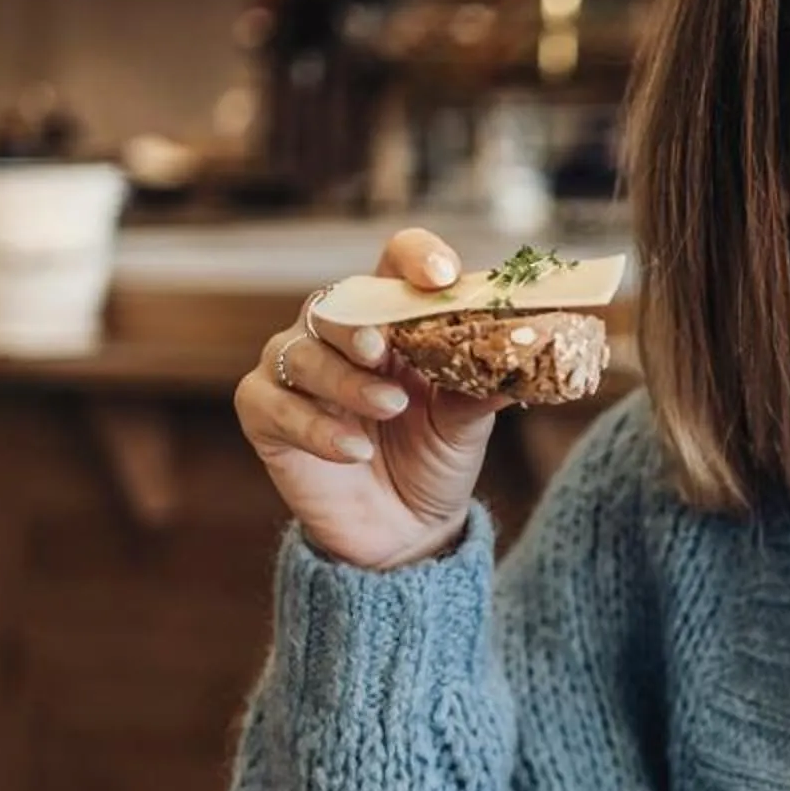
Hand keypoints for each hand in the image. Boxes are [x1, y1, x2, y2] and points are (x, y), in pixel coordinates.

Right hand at [236, 227, 505, 569]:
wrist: (405, 532)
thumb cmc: (434, 461)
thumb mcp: (466, 426)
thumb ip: (482, 390)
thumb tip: (524, 358)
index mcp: (392, 321)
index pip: (394, 266)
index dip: (413, 258)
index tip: (440, 276)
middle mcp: (337, 335)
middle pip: (335, 303)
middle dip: (360, 324)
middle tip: (383, 349)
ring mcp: (295, 371)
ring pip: (303, 352)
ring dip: (347, 381)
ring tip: (389, 408)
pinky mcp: (265, 415)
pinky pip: (274, 405)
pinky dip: (315, 427)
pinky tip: (354, 451)